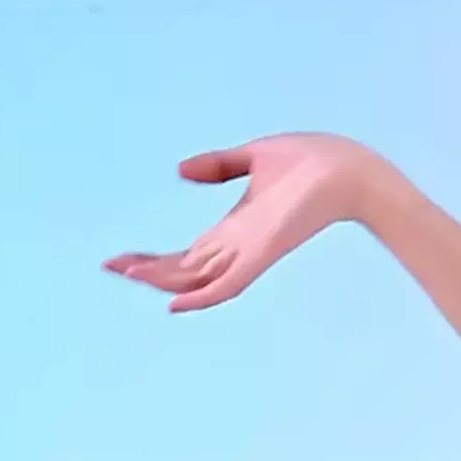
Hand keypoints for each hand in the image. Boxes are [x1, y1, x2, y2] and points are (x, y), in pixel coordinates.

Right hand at [102, 133, 376, 310]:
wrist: (350, 167)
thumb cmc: (314, 162)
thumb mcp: (254, 157)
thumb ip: (219, 165)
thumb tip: (180, 170)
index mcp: (235, 229)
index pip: (187, 254)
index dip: (154, 258)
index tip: (119, 259)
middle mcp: (238, 247)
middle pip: (184, 271)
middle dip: (146, 270)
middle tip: (109, 265)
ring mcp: (250, 252)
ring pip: (197, 279)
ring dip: (162, 279)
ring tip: (128, 274)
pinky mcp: (264, 253)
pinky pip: (228, 285)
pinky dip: (202, 297)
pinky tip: (175, 304)